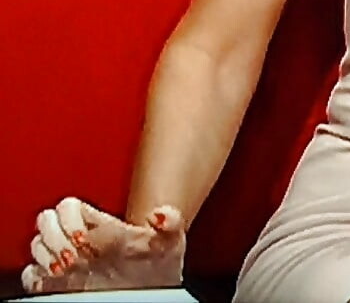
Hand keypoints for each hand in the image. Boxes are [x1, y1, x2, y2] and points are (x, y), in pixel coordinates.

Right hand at [21, 196, 185, 294]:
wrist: (153, 290)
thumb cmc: (158, 266)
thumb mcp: (170, 242)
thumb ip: (170, 222)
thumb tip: (162, 214)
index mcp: (101, 224)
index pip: (69, 205)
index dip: (70, 215)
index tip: (83, 231)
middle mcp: (80, 240)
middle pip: (47, 222)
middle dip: (55, 235)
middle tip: (73, 251)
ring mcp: (68, 262)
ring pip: (37, 246)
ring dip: (47, 255)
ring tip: (67, 267)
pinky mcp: (57, 286)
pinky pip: (32, 276)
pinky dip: (37, 278)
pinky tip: (57, 282)